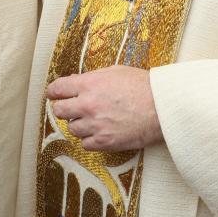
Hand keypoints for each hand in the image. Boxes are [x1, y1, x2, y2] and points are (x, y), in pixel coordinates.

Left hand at [46, 66, 160, 151]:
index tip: (55, 95)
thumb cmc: (144, 87)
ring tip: (94, 120)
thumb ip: (92, 78)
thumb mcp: (116, 72)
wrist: (163, 107)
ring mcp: (95, 125)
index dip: (54, 92)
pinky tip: (100, 132)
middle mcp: (88, 105)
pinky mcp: (105, 142)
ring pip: (72, 128)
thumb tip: (75, 82)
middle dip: (65, 108)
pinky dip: (90, 139)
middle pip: (59, 111)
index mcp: (89, 84)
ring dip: (79, 124)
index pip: (57, 89)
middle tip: (74, 108)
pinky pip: (85, 144)